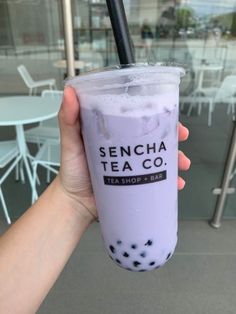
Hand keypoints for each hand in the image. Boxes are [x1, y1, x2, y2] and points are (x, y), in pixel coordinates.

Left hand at [58, 87, 189, 221]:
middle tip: (181, 137)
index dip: (156, 113)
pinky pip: (158, 180)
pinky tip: (176, 184)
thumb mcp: (70, 142)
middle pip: (155, 136)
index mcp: (115, 134)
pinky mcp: (136, 183)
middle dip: (173, 135)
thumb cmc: (72, 171)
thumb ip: (68, 119)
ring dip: (176, 159)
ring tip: (181, 164)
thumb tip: (69, 92)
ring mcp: (134, 166)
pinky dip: (170, 182)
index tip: (168, 112)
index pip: (139, 118)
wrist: (75, 203)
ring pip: (161, 158)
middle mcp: (127, 147)